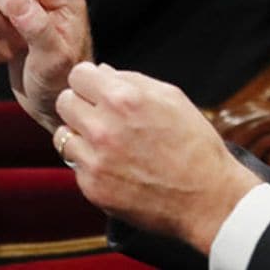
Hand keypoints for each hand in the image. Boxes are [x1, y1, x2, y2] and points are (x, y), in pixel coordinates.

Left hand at [53, 62, 260, 253]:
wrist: (206, 197)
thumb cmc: (194, 144)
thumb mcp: (172, 98)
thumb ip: (132, 80)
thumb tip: (102, 72)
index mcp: (123, 99)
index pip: (78, 75)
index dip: (88, 80)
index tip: (96, 89)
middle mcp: (103, 128)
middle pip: (64, 102)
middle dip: (80, 104)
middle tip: (100, 114)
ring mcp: (95, 160)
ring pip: (64, 135)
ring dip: (81, 135)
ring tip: (108, 142)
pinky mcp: (92, 188)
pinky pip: (76, 166)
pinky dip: (91, 163)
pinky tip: (116, 166)